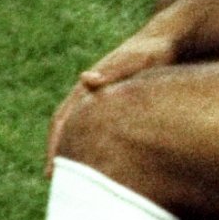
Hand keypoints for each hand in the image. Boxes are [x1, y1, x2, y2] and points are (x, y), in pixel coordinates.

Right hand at [47, 30, 178, 170]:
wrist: (167, 39)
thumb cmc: (153, 52)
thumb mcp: (136, 61)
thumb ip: (113, 71)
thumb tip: (85, 79)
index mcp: (89, 85)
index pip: (63, 118)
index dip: (55, 143)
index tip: (51, 168)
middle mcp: (90, 91)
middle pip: (65, 125)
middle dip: (58, 151)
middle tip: (54, 180)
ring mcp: (101, 95)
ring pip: (79, 126)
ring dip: (72, 147)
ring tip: (73, 176)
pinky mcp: (115, 100)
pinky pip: (97, 125)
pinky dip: (91, 141)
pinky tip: (99, 158)